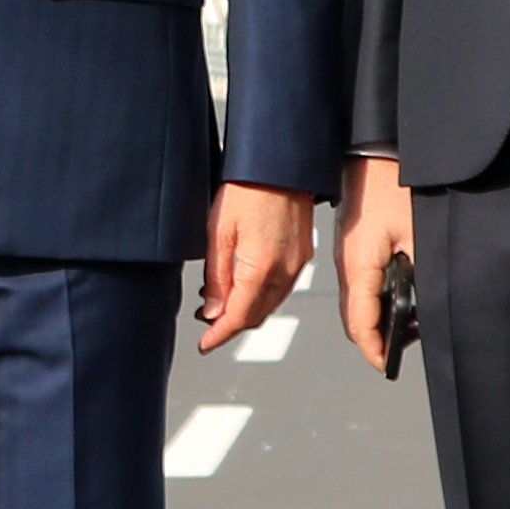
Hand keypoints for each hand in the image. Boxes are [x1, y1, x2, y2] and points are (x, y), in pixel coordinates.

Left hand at [199, 181, 315, 353]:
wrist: (280, 163)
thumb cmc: (248, 187)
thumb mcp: (218, 232)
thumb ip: (217, 277)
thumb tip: (214, 310)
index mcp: (262, 267)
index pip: (240, 317)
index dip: (220, 335)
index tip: (206, 344)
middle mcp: (285, 270)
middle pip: (258, 316)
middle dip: (233, 326)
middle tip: (209, 327)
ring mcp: (298, 263)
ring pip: (271, 304)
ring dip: (248, 312)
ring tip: (222, 308)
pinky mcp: (303, 254)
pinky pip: (282, 288)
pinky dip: (263, 296)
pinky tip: (246, 288)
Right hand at [335, 156, 414, 371]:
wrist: (376, 147)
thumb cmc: (396, 182)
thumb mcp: (418, 235)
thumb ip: (420, 275)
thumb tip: (426, 310)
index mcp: (359, 266)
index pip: (361, 324)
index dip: (376, 351)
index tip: (389, 366)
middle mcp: (347, 264)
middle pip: (355, 318)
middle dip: (378, 337)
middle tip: (407, 344)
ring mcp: (347, 253)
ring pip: (357, 301)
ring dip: (379, 317)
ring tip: (411, 321)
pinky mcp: (353, 243)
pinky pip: (360, 282)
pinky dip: (377, 297)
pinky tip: (403, 292)